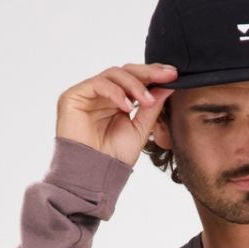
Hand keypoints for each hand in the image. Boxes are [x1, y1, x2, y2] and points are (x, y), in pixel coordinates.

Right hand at [56, 62, 178, 167]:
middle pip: (125, 71)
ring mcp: (87, 94)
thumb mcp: (140, 130)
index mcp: (117, 101)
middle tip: (168, 75)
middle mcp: (102, 95)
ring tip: (148, 101)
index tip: (175, 75)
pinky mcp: (73, 96)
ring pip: (113, 74)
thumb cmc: (113, 158)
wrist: (94, 175)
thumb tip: (168, 86)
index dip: (154, 74)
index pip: (135, 79)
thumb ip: (152, 109)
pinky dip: (116, 93)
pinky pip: (98, 84)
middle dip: (148, 72)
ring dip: (134, 85)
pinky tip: (128, 107)